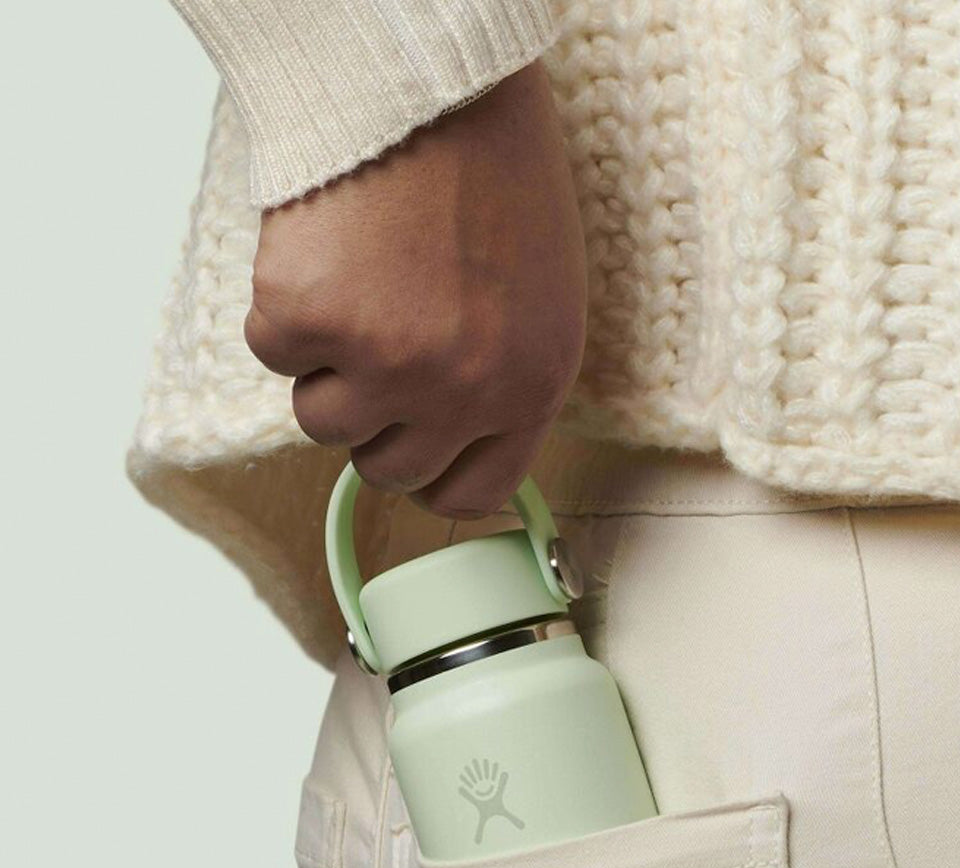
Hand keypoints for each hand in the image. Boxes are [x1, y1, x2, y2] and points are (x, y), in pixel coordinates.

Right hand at [244, 61, 586, 517]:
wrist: (430, 73)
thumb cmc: (491, 167)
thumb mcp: (540, 294)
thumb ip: (501, 380)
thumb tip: (450, 441)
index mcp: (533, 383)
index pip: (473, 493)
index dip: (431, 476)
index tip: (407, 448)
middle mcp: (465, 389)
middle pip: (387, 470)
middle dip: (372, 416)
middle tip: (374, 343)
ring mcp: (388, 362)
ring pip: (321, 422)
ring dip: (324, 364)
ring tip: (356, 279)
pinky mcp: (315, 319)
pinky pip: (273, 352)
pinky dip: (283, 303)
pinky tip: (324, 245)